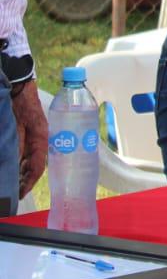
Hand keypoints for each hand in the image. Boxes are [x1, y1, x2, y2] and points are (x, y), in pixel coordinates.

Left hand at [10, 84, 45, 199]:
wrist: (19, 84)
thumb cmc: (22, 101)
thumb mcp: (21, 124)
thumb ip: (19, 144)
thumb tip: (17, 163)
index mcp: (41, 138)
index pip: (37, 167)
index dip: (29, 182)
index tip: (20, 194)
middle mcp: (40, 139)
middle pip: (34, 166)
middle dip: (24, 180)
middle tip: (14, 192)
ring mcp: (35, 136)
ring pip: (29, 160)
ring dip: (21, 172)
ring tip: (12, 182)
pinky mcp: (29, 132)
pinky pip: (26, 152)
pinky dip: (20, 162)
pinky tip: (13, 166)